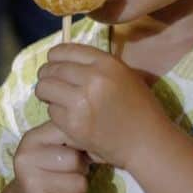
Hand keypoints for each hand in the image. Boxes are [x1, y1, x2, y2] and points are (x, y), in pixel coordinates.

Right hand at [10, 120, 90, 192]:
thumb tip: (101, 140)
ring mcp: (31, 184)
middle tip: (68, 174)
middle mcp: (26, 159)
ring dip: (80, 190)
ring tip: (65, 190)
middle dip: (81, 169)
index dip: (83, 144)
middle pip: (76, 160)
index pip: (70, 133)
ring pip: (80, 184)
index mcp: (31, 139)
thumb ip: (73, 137)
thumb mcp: (55, 148)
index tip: (79, 152)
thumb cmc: (48, 172)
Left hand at [35, 43, 167, 169]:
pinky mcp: (73, 124)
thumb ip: (96, 65)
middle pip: (51, 69)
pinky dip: (56, 114)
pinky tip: (68, 117)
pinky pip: (51, 111)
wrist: (147, 143)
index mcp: (106, 63)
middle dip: (46, 76)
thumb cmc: (140, 108)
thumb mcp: (124, 75)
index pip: (65, 50)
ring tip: (56, 100)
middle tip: (50, 84)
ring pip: (45, 88)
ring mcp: (81, 102)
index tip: (53, 63)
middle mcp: (92, 78)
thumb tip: (64, 59)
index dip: (54, 57)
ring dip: (48, 94)